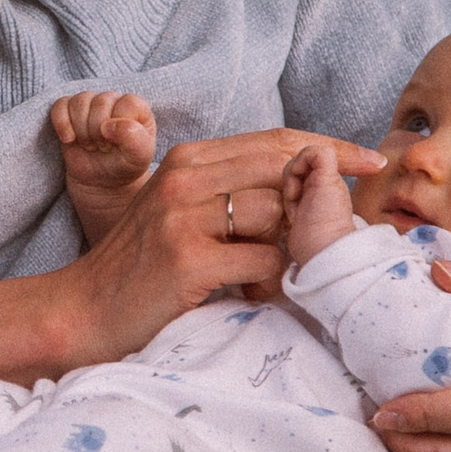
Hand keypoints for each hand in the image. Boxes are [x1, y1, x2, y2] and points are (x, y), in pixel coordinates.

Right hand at [0, 128, 385, 382]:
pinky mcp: (187, 260)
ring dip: (293, 249)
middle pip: (284, 168)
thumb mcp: (179, 212)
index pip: (275, 140)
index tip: (369, 160)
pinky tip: (254, 297)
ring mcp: (183, 217)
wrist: (81, 312)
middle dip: (329, 191)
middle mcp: (184, 178)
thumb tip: (305, 187)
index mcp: (186, 159)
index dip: (328, 147)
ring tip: (280, 275)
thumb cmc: (139, 268)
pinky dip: (270, 284)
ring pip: (279, 216)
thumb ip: (230, 191)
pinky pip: (262, 263)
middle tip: (354, 221)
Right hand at [51, 90, 157, 248]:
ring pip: (79, 102)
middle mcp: (114, 100)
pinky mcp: (69, 112)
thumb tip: (109, 125)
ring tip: (90, 145)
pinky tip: (69, 140)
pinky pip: (60, 105)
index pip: (127, 103)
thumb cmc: (125, 166)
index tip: (118, 145)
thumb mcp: (139, 157)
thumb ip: (134, 140)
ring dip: (81, 130)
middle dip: (98, 131)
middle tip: (103, 148)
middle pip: (100, 102)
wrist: (103, 182)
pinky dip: (62, 122)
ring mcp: (90, 103)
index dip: (119, 126)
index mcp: (136, 107)